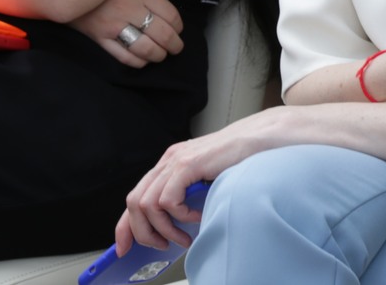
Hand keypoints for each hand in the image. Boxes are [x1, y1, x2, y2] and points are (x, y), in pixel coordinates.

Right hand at [69, 0, 182, 69]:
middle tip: (176, 48)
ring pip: (146, 48)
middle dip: (174, 44)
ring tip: (162, 55)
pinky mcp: (100, 39)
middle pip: (163, 33)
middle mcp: (130, 10)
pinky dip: (138, 62)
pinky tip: (143, 61)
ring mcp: (114, 26)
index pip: (170, 15)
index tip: (179, 30)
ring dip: (159, 55)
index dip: (179, 27)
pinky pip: (123, 56)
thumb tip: (166, 17)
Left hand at [114, 107, 290, 252]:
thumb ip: (187, 194)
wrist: (263, 138)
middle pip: (134, 202)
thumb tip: (174, 225)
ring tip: (183, 235)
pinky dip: (180, 215)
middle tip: (161, 245)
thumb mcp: (205, 180)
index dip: (125, 225)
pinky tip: (197, 215)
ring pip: (147, 204)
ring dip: (164, 228)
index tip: (123, 247)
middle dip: (142, 232)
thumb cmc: (241, 159)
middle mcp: (168, 161)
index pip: (136, 197)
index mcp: (170, 164)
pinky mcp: (188, 164)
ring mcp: (176, 160)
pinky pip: (168, 200)